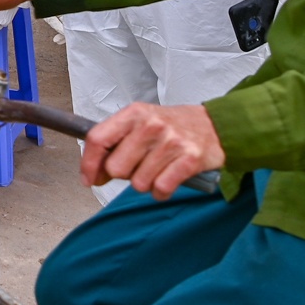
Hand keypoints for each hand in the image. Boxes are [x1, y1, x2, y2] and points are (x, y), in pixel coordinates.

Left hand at [80, 103, 224, 199]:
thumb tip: (94, 174)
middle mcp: (151, 125)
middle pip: (116, 168)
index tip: (88, 179)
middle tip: (139, 166)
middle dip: (124, 174)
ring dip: (145, 183)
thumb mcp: (141, 122)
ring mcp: (171, 142)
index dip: (88, 164)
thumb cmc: (173, 126)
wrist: (216, 125)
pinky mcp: (190, 159)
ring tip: (158, 168)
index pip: (98, 139)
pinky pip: (161, 189)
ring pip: (139, 183)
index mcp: (134, 113)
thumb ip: (116, 143)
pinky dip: (162, 191)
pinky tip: (168, 178)